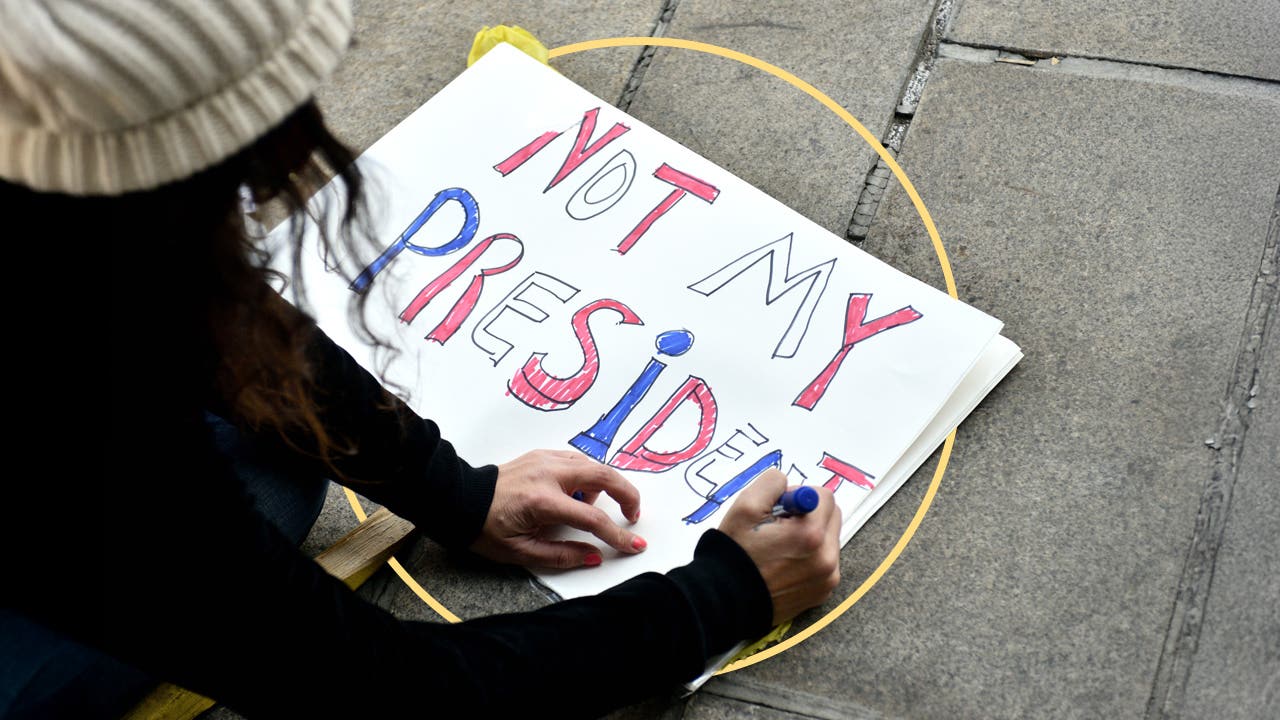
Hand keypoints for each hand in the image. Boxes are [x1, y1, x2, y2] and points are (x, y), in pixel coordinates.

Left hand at [470, 449, 646, 568]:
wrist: (459, 499)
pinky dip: (587, 476)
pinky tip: (575, 494)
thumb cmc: (485, 528)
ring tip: (588, 510)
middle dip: (627, 494)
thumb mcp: (520, 552)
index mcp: (542, 501)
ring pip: (593, 465)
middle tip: (633, 514)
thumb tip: (595, 556)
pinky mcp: (542, 454)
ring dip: (604, 486)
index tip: (633, 545)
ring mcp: (545, 459)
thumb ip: (561, 555)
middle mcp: (548, 473)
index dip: (617, 535)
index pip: (592, 518)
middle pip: (603, 476)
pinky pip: (577, 461)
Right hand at [718, 470, 840, 625]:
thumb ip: (773, 482)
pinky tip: (784, 564)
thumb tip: (791, 486)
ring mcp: (827, 578)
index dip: (800, 496)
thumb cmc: (734, 554)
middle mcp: (827, 558)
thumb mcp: (744, 506)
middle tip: (779, 526)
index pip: (825, 496)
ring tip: (780, 548)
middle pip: (832, 516)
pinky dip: (810, 557)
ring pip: (830, 539)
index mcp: (811, 535)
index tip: (779, 509)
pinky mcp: (823, 592)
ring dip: (811, 535)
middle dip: (810, 514)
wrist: (724, 602)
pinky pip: (825, 562)